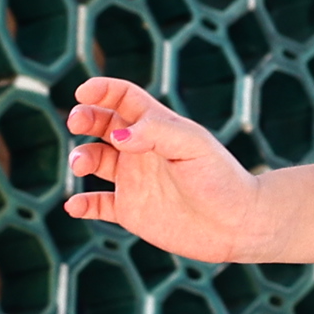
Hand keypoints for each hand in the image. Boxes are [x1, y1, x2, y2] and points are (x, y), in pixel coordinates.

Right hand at [65, 75, 265, 257]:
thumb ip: (156, 133)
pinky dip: (82, 205)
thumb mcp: (193, 146)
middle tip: (77, 122)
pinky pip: (99, 205)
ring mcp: (135, 180)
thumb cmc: (222, 178)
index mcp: (158, 127)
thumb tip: (117, 134)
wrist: (239, 224)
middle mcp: (142, 150)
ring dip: (82, 158)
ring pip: (96, 161)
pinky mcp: (132, 211)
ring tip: (81, 165)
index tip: (83, 92)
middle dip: (85, 118)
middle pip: (104, 124)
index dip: (102, 90)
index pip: (124, 98)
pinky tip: (75, 205)